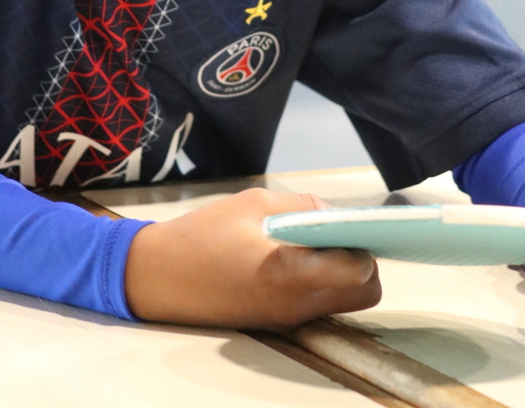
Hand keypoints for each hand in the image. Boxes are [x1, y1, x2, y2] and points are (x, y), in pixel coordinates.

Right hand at [124, 188, 380, 328]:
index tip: (349, 224)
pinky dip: (321, 281)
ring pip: (344, 300)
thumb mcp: (252, 203)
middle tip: (335, 234)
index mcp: (291, 272)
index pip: (359, 272)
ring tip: (311, 242)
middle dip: (362, 262)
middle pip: (364, 293)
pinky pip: (319, 303)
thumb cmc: (203, 235)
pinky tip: (294, 255)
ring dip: (342, 272)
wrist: (160, 277)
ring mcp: (289, 317)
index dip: (362, 244)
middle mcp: (297, 303)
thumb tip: (334, 214)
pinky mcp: (278, 321)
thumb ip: (300, 206)